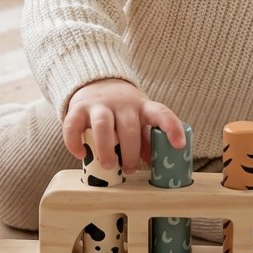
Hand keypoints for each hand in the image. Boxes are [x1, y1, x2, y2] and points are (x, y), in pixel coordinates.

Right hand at [63, 78, 184, 173]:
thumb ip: (146, 140)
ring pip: (103, 125)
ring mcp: (99, 104)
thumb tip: (154, 163)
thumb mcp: (139, 120)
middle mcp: (122, 103)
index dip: (172, 128)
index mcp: (142, 107)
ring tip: (109, 166)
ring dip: (106, 148)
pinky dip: (75, 142)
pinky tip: (80, 155)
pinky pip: (73, 125)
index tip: (179, 145)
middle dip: (130, 152)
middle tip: (130, 170)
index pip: (161, 113)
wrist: (96, 83)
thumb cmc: (123, 110)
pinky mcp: (78, 108)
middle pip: (129, 127)